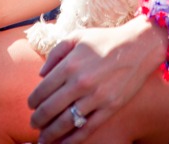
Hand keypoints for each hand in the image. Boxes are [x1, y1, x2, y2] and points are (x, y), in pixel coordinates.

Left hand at [28, 16, 166, 142]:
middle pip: (50, 109)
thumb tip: (41, 74)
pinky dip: (72, 140)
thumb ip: (56, 52)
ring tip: (42, 138)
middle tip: (33, 124)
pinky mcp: (109, 108)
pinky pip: (86, 129)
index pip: (43, 90)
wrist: (137, 46)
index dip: (33, 101)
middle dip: (37, 120)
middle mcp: (81, 82)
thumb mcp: (78, 37)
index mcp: (70, 64)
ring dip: (50, 134)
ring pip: (65, 123)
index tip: (31, 105)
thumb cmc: (105, 40)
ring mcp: (95, 97)